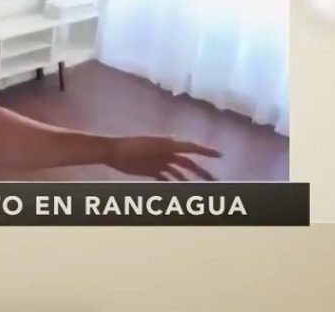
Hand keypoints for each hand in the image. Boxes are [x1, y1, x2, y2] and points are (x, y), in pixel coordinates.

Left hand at [104, 136, 221, 180]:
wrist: (113, 151)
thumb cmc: (132, 146)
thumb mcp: (152, 146)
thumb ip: (167, 146)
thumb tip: (182, 144)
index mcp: (169, 144)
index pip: (192, 147)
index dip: (206, 151)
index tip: (220, 155)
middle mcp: (167, 152)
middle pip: (188, 164)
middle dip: (201, 172)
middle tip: (214, 181)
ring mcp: (160, 161)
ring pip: (179, 172)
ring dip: (188, 180)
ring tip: (198, 189)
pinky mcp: (151, 170)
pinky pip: (166, 178)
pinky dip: (173, 184)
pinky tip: (179, 191)